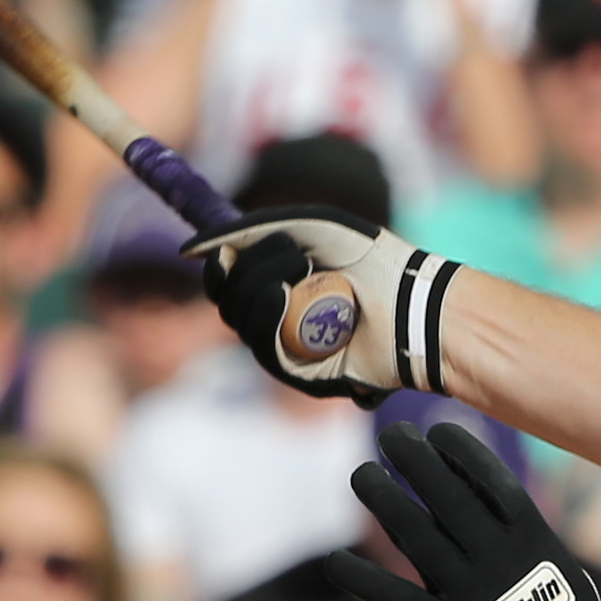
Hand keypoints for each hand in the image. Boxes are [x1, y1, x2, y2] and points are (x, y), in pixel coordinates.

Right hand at [188, 209, 461, 403]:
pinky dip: (268, 319)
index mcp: (277, 285)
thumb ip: (249, 230)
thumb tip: (189, 250)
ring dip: (260, 289)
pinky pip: (265, 350)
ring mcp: (290, 349)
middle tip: (293, 255)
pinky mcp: (303, 376)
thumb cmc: (370, 259)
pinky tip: (284, 299)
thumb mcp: (309, 225)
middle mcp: (279, 319)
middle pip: (228, 301)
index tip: (223, 251)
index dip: (217, 268)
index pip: (225, 283)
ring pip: (241, 324)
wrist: (411, 299)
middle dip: (248, 270)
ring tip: (301, 270)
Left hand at [330, 417, 600, 600]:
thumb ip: (527, 539)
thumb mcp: (563, 573)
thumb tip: (495, 503)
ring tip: (361, 474)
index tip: (438, 432)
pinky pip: (393, 596)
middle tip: (392, 436)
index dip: (462, 453)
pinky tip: (335, 562)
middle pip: (446, 496)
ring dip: (383, 499)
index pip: (490, 482)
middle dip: (415, 460)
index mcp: (532, 541)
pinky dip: (362, 580)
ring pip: (414, 533)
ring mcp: (467, 592)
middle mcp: (496, 559)